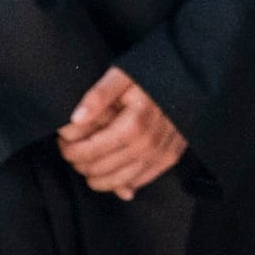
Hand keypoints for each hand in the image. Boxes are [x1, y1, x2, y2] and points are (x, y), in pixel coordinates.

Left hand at [58, 67, 185, 199]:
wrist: (192, 74)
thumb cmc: (154, 72)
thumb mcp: (123, 73)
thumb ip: (98, 96)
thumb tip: (75, 119)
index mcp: (132, 126)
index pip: (88, 152)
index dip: (69, 151)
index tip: (63, 142)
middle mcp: (147, 146)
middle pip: (99, 170)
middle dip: (79, 163)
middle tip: (72, 150)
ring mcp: (160, 155)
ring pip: (118, 182)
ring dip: (97, 177)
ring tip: (87, 162)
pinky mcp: (169, 158)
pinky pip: (139, 181)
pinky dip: (122, 181)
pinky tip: (112, 170)